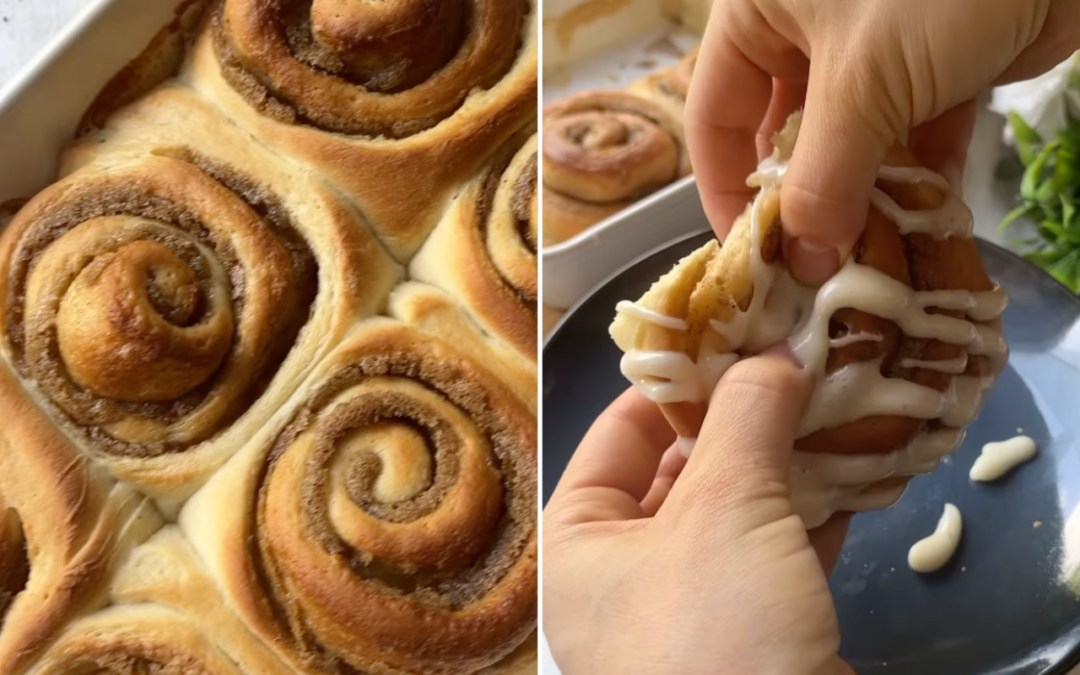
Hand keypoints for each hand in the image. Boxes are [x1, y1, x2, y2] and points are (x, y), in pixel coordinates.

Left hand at [543, 353, 853, 674]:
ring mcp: (692, 609)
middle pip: (681, 470)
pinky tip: (860, 471)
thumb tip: (776, 350)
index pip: (615, 434)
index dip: (672, 382)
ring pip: (739, 512)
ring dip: (789, 462)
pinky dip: (817, 516)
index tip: (729, 335)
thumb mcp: (726, 509)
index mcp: (580, 543)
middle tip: (795, 358)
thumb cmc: (716, 630)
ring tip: (836, 400)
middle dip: (743, 419)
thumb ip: (747, 418)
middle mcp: (624, 576)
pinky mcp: (755, 637)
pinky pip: (779, 556)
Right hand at [687, 0, 1079, 285]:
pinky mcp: (936, 59)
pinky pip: (912, 130)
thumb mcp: (862, 86)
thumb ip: (823, 183)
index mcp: (759, 14)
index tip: (750, 260)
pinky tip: (930, 219)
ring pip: (851, 140)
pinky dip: (920, 173)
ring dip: (865, 197)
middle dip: (804, 203)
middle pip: (785, 137)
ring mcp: (873, 45)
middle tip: (813, 272)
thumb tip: (805, 268)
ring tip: (872, 260)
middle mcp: (805, 30)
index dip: (726, 191)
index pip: (716, 118)